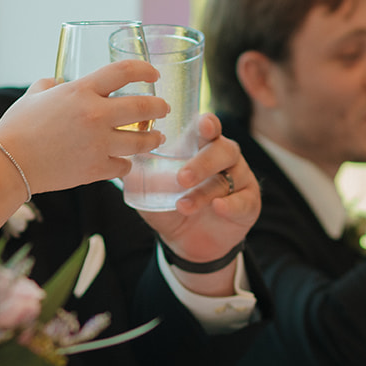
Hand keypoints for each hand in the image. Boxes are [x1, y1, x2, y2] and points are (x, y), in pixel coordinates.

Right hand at [0, 60, 165, 194]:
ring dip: (153, 138)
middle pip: (143, 108)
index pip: (124, 72)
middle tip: (164, 108)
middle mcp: (95, 116)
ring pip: (141, 141)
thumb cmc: (17, 127)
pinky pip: (124, 166)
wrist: (9, 163)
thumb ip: (51, 84)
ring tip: (157, 137)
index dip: (144, 69)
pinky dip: (126, 163)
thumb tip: (59, 82)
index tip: (153, 74)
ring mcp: (98, 144)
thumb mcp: (35, 94)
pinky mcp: (96, 170)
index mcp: (81, 91)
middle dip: (159, 107)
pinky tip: (125, 161)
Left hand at [136, 115, 259, 294]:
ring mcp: (239, 178)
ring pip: (230, 176)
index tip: (203, 124)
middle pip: (221, 149)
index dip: (207, 124)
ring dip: (206, 189)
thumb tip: (116, 157)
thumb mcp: (150, 187)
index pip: (207, 127)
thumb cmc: (169, 203)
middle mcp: (223, 157)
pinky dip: (230, 204)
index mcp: (200, 145)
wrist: (186, 241)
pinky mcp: (249, 202)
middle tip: (181, 178)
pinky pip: (243, 200)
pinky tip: (217, 208)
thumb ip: (138, 170)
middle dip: (201, 163)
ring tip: (184, 205)